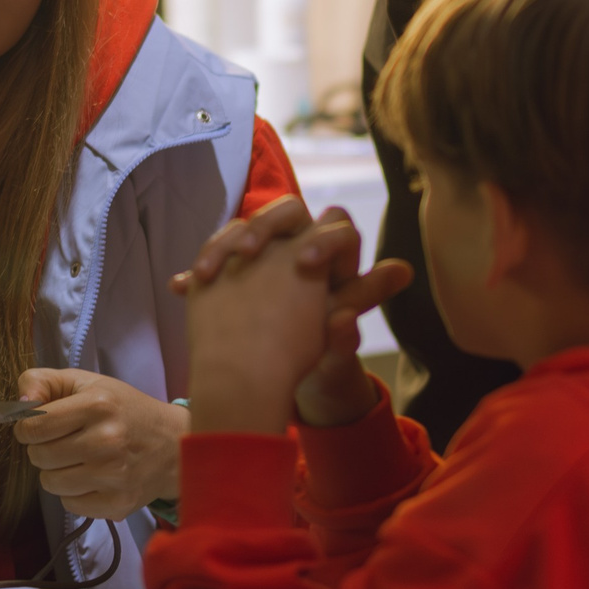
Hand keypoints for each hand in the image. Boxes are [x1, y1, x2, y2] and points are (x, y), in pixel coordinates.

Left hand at [11, 370, 189, 518]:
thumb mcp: (86, 382)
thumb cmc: (123, 410)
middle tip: (65, 442)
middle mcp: (106, 441)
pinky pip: (69, 504)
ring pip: (50, 483)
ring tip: (79, 460)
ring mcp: (113, 476)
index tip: (40, 426)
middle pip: (39, 456)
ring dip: (57, 472)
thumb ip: (43, 382)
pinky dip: (74, 493)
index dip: (28, 427)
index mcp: (97, 405)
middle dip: (43, 449)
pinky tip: (92, 478)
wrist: (174, 445)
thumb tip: (20, 404)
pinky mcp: (117, 504)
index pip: (34, 426)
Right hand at [176, 204, 413, 429]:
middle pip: (285, 212)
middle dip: (265, 226)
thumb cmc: (315, 355)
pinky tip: (183, 287)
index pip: (337, 226)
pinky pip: (213, 257)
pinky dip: (199, 270)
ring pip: (242, 231)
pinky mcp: (230, 267)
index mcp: (333, 257)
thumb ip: (366, 301)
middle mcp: (299, 245)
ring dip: (222, 245)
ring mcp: (263, 254)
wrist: (280, 376)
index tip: (305, 264)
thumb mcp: (337, 340)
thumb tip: (405, 270)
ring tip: (205, 274)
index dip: (323, 240)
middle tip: (249, 252)